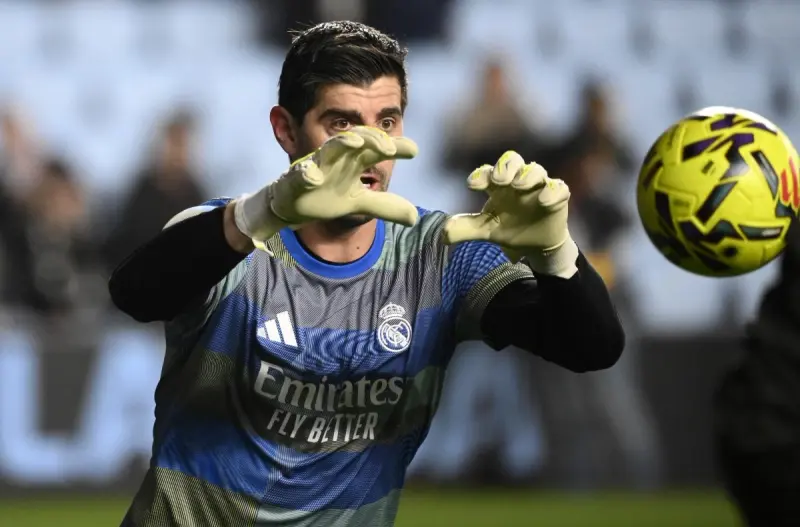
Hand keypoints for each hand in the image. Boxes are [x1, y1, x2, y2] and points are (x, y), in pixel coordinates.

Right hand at [235, 127, 418, 243]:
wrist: (293, 206)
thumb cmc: (327, 195)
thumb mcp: (359, 203)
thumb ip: (385, 206)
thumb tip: (414, 217)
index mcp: (353, 161)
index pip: (377, 149)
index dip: (395, 147)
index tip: (415, 150)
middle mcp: (337, 158)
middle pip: (356, 140)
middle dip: (372, 140)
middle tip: (390, 148)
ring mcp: (316, 166)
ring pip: (329, 148)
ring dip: (342, 143)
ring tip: (357, 143)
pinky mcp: (295, 179)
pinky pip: (300, 173)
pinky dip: (306, 173)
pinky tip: (313, 176)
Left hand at [443, 151, 575, 273]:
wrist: (537, 244)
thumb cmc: (510, 228)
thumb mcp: (486, 230)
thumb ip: (465, 229)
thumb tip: (442, 234)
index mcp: (497, 186)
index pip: (487, 172)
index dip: (480, 176)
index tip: (472, 185)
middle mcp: (517, 181)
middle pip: (512, 160)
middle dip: (504, 167)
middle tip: (498, 179)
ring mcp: (538, 186)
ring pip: (534, 170)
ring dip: (526, 175)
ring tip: (517, 185)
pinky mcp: (557, 196)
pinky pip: (558, 187)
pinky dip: (551, 191)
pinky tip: (543, 200)